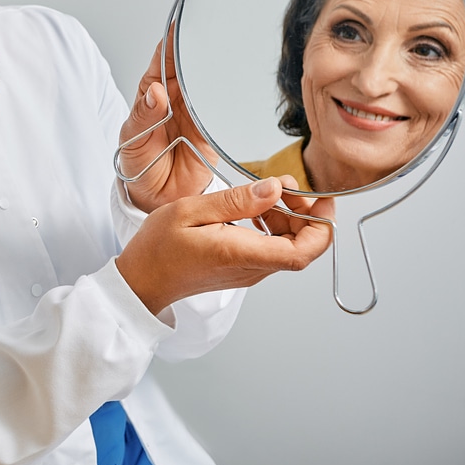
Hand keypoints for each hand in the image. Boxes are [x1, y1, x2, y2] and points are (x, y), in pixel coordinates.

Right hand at [116, 177, 333, 314]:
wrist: (142, 280)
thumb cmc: (158, 248)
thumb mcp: (190, 211)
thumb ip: (235, 201)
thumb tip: (274, 190)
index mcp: (240, 253)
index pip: (302, 252)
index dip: (322, 226)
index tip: (322, 199)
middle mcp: (251, 268)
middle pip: (302, 247)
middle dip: (306, 214)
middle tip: (287, 184)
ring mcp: (249, 271)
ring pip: (289, 247)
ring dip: (290, 218)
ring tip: (268, 192)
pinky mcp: (243, 269)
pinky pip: (272, 248)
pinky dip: (274, 226)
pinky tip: (254, 209)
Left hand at [117, 30, 219, 212]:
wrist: (156, 198)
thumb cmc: (139, 164)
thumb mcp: (132, 140)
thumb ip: (143, 116)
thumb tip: (156, 91)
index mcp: (151, 95)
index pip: (161, 61)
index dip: (170, 42)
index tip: (179, 22)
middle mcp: (175, 99)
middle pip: (188, 66)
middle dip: (197, 47)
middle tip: (211, 27)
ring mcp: (195, 113)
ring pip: (206, 83)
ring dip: (214, 68)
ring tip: (227, 46)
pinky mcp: (211, 129)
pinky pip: (220, 108)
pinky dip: (227, 96)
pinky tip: (235, 81)